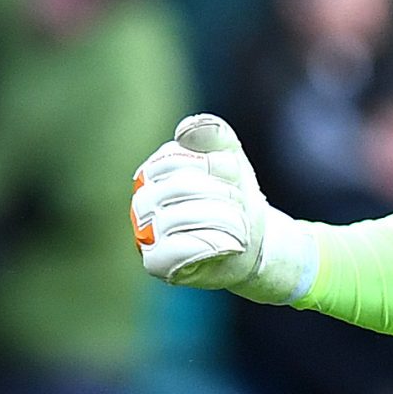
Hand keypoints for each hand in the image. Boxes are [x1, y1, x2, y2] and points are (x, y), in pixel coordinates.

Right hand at [131, 112, 316, 303]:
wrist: (251, 241)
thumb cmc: (234, 197)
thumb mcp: (231, 156)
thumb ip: (214, 134)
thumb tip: (184, 131)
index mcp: (155, 171)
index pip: (181, 158)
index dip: (219, 166)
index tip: (235, 177)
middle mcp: (142, 201)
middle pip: (182, 187)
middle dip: (225, 195)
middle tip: (241, 208)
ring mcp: (144, 234)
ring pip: (184, 217)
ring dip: (226, 221)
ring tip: (240, 228)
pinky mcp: (155, 262)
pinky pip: (180, 249)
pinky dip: (215, 245)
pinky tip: (230, 246)